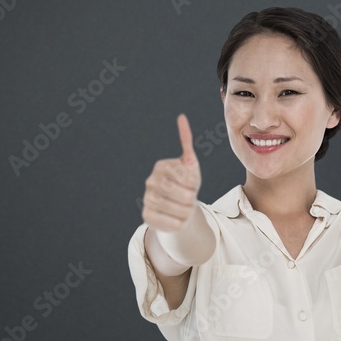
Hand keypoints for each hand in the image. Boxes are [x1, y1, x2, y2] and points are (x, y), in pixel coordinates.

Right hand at [142, 114, 201, 231]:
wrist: (182, 208)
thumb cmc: (188, 184)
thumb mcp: (192, 167)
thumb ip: (187, 145)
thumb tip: (181, 117)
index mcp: (161, 167)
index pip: (183, 175)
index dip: (193, 182)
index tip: (192, 184)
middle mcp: (151, 181)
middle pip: (178, 193)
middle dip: (190, 198)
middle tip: (190, 198)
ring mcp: (147, 198)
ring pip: (176, 210)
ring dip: (187, 212)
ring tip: (185, 208)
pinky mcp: (147, 216)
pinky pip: (171, 224)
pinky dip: (180, 223)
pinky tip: (179, 220)